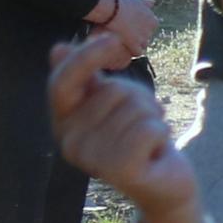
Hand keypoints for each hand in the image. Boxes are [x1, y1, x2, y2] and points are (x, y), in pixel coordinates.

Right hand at [46, 31, 198, 222]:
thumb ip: (86, 78)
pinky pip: (149, 128)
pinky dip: (162, 132)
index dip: (85, 56)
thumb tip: (58, 48)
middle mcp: (69, 142)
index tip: (111, 39)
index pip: (62, 82)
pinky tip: (157, 151)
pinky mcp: (120, 171)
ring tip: (148, 139)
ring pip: (135, 107)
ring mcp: (92, 159)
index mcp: (63, 122)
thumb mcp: (113, 103)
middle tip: (141, 123)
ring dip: (153, 117)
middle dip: (139, 99)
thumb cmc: (137, 138)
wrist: (164, 184)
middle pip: (113, 90)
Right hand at [103, 0, 160, 58]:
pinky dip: (133, 52)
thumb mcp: (137, 1)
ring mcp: (143, 38)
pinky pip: (137, 52)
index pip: (151, 28)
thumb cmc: (123, 4)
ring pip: (144, 45)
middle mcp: (151, 30)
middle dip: (140, 36)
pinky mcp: (135, 45)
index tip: (133, 27)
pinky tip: (125, 48)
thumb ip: (146, 4)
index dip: (142, 28)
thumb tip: (152, 2)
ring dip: (137, 45)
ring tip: (126, 43)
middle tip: (128, 34)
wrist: (112, 10)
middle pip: (147, 36)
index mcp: (153, 20)